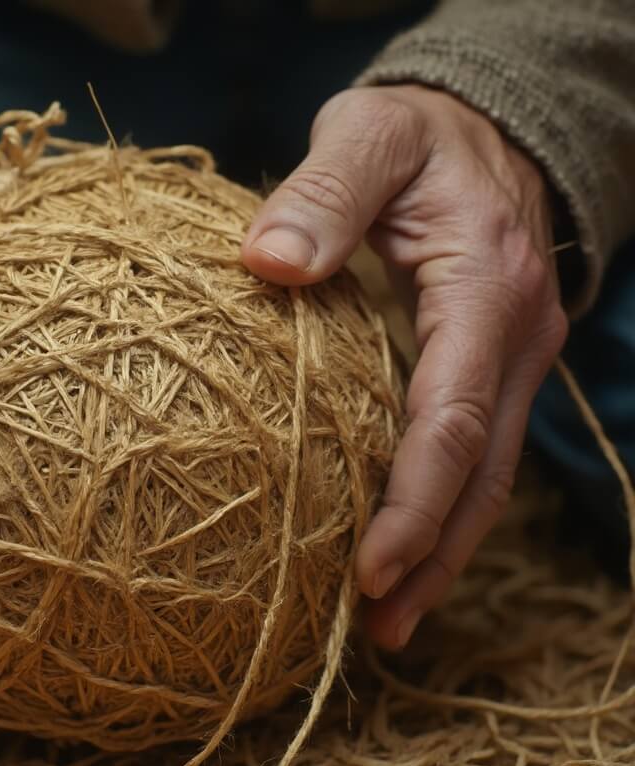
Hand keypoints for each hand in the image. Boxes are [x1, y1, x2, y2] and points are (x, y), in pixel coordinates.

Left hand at [242, 85, 566, 648]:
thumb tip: (267, 264)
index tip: (369, 566)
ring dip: (441, 547)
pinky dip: (439, 506)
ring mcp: (509, 356)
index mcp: (487, 287)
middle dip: (434, 554)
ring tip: (387, 615)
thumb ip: (326, 192)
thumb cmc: (418, 134)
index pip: (454, 416)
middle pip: (482, 471)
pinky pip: (471, 449)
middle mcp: (514, 335)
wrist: (485, 126)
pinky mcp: (487, 364)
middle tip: (377, 623)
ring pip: (486, 473)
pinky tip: (399, 544)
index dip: (414, 499)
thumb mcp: (370, 136)